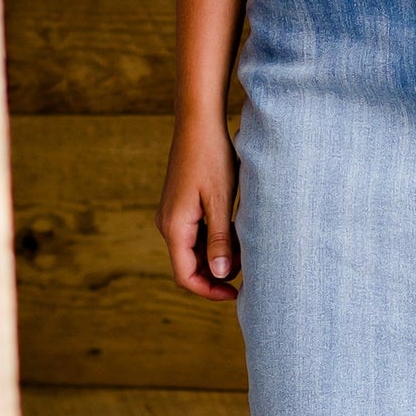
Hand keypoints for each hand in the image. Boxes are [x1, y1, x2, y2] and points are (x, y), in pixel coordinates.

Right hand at [158, 120, 241, 298]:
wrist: (199, 122)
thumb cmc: (212, 158)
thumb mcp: (220, 201)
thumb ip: (219, 240)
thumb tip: (219, 274)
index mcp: (174, 227)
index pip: (186, 275)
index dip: (210, 290)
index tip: (236, 293)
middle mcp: (168, 223)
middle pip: (189, 265)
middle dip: (216, 273)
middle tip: (247, 268)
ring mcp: (173, 213)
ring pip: (194, 249)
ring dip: (217, 256)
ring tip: (245, 248)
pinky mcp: (180, 204)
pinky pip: (195, 233)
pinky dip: (214, 239)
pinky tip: (235, 230)